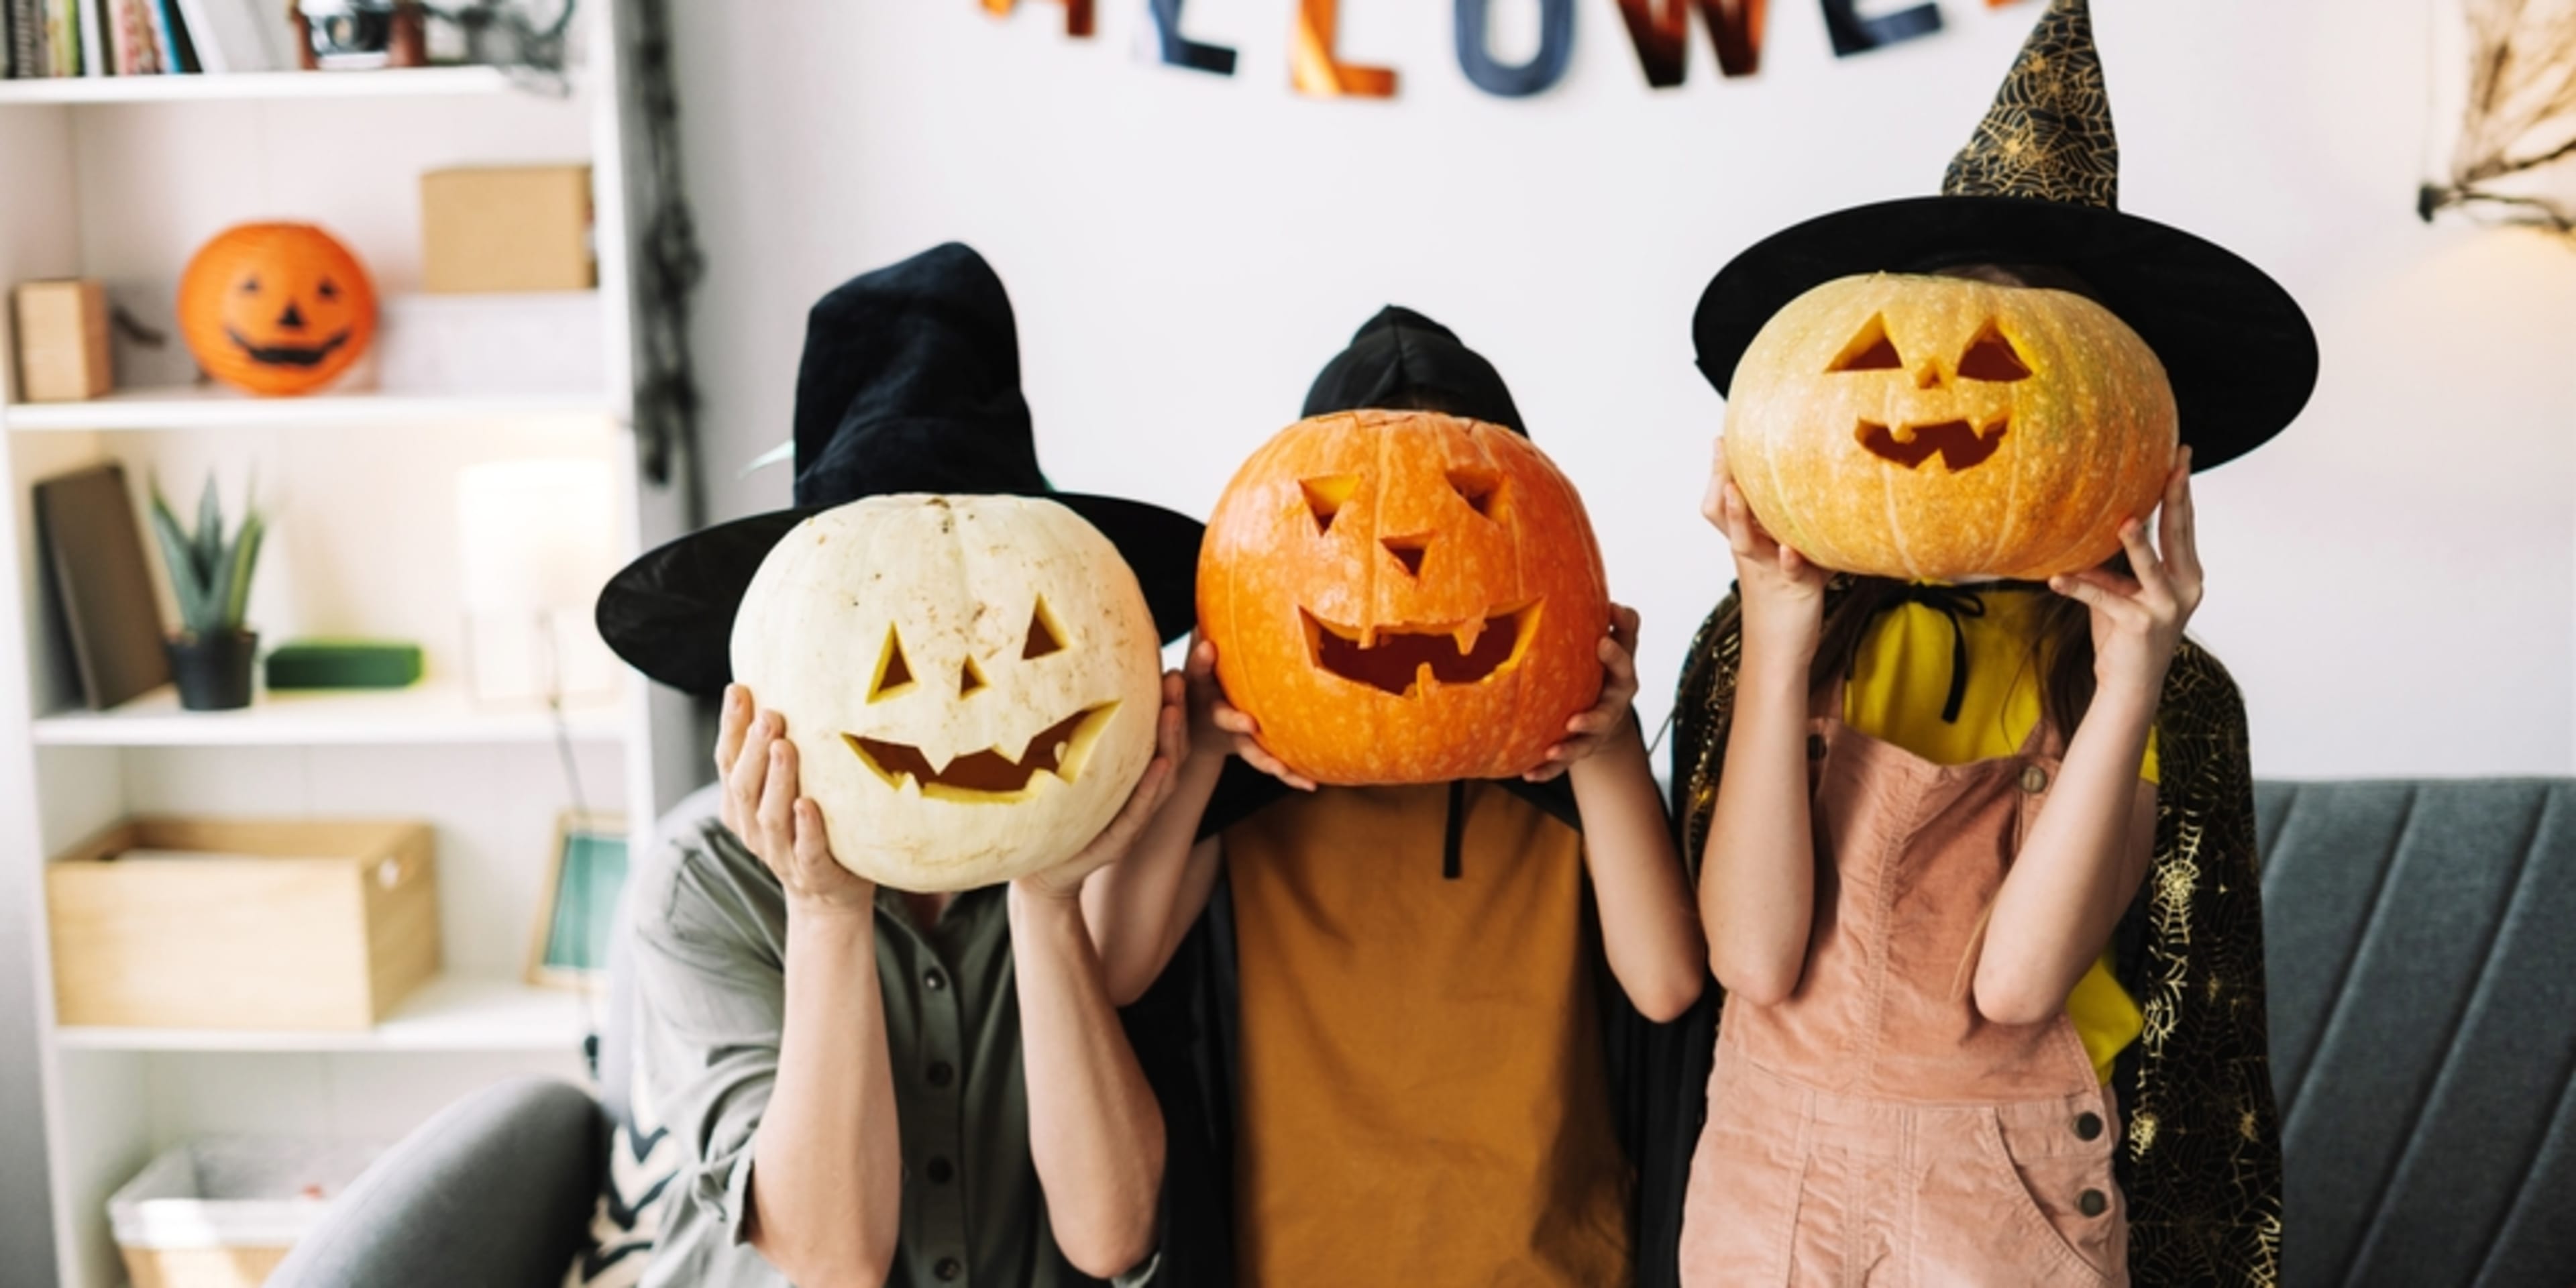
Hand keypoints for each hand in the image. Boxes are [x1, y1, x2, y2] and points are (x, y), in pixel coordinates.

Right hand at [717, 684, 874, 919]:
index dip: (731, 727)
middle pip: (745, 786)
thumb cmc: (811, 825)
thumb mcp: (787, 787)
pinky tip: (808, 804)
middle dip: (753, 748)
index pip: (728, 761)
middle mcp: (753, 828)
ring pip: (770, 816)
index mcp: (741, 804)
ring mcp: (780, 853)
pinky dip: (806, 828)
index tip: (740, 689)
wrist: (829, 894)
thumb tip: (786, 689)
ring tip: (785, 745)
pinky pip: (806, 850)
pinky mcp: (812, 872)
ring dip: (777, 779)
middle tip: (769, 714)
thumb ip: (778, 751)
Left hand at [1017, 670, 1189, 900]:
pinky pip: (1141, 809)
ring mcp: (1133, 818)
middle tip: (1179, 676)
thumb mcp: (1071, 771)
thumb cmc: (1056, 816)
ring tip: (1174, 710)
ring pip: (1163, 776)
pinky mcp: (1119, 840)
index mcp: (1134, 779)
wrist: (1040, 871)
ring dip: (1170, 741)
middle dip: (1176, 713)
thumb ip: (1080, 739)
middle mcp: (1140, 796)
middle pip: (1169, 749)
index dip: (1170, 704)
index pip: (1160, 737)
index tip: (1172, 669)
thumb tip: (1062, 684)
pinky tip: (1162, 763)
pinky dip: (1153, 785)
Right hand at [1185, 635, 1316, 790]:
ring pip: (1246, 749)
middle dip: (1232, 720)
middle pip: (1220, 716)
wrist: (1194, 724)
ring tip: (1284, 771)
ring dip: (1266, 760)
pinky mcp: (1248, 750)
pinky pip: (1270, 764)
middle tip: (1247, 722)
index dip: (1200, 660)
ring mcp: (1230, 735)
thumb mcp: (1204, 649)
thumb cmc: (1208, 672)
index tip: (1208, 648)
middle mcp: (1212, 710)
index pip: (1197, 670)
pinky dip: (1289, 775)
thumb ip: (1213, 623)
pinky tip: (1311, 785)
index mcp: (1201, 683)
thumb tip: (1227, 571)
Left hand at [1526, 603, 1641, 781]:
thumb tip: (1613, 603)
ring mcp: (1595, 730)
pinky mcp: (1579, 747)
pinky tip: (1528, 774)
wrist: (1608, 706)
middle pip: (1605, 715)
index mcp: (1621, 678)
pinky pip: (1563, 763)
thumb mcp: (1620, 642)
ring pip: (1584, 743)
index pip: (1622, 666)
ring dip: (1569, 749)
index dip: (1614, 655)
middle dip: (1592, 719)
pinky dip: (1547, 770)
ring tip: (1551, 750)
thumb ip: (1621, 623)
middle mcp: (1610, 706)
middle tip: (1575, 720)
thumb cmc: (1608, 666)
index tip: (1601, 642)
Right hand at [1703, 437, 1828, 665]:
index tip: (1722, 440)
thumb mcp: (1786, 561)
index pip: (1722, 504)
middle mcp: (1751, 553)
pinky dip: (1789, 559)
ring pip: (1743, 539)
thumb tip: (1820, 498)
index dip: (1719, 473)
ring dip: (1739, 515)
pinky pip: (1788, 570)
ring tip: (1736, 490)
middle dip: (1721, 478)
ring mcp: (1767, 570)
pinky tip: (1790, 550)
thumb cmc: (1787, 604)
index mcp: (1747, 544)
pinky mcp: (1793, 588)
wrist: (1778, 654)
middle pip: (1722, 513)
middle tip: (1722, 447)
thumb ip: (1794, 532)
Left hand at [2049, 446, 2202, 705]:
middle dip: (2175, 498)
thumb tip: (2098, 523)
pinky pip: (2104, 599)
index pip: (2184, 524)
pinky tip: (2056, 578)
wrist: (2130, 684)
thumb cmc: (2125, 632)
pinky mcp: (2139, 625)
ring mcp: (2165, 606)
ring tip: (2125, 521)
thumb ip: (2117, 559)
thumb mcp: (2124, 587)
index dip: (2182, 490)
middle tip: (2173, 466)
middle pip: (2178, 535)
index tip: (2181, 456)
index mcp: (2187, 573)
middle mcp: (2185, 587)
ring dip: (2136, 544)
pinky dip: (2079, 587)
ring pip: (2150, 567)